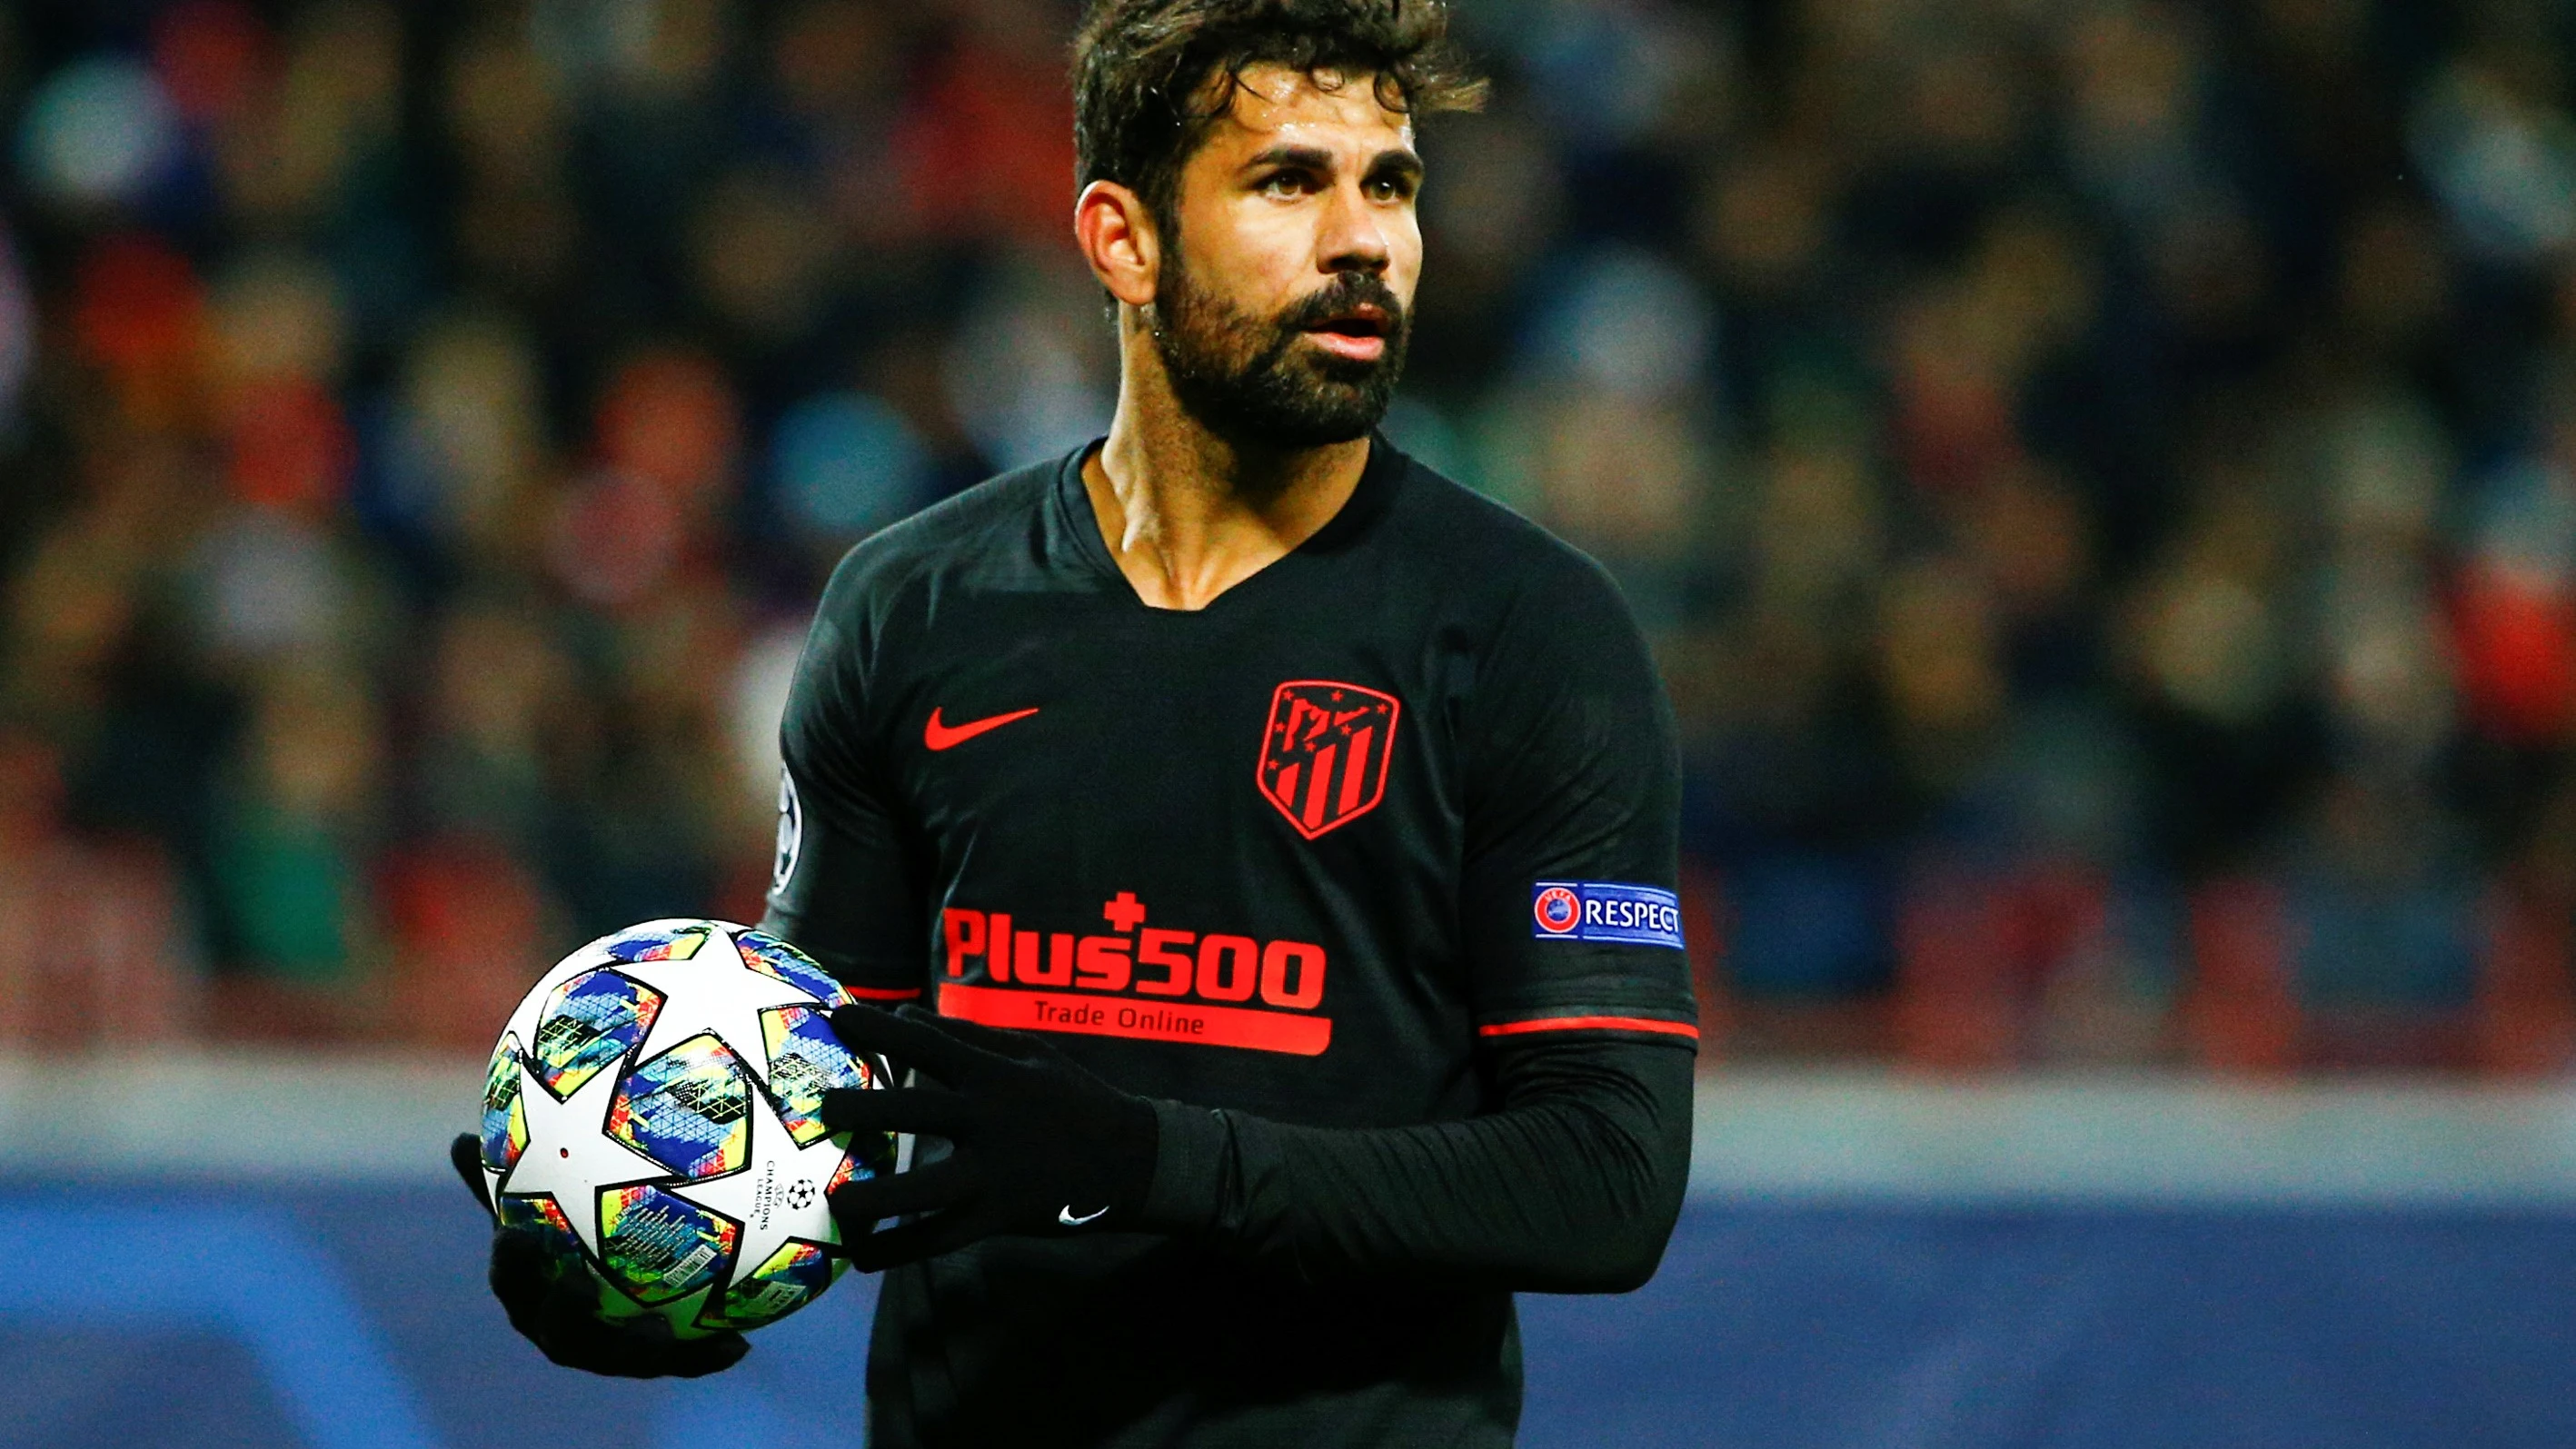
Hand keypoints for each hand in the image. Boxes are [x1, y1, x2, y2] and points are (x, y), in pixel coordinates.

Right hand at [447, 1133, 748, 1377]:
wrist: (616, 1288)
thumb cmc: (566, 1237)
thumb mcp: (543, 1204)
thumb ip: (508, 1179)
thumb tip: (457, 1139)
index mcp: (530, 1293)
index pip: (512, 1281)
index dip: (510, 1263)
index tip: (514, 1233)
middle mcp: (562, 1329)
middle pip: (558, 1329)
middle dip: (564, 1313)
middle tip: (580, 1286)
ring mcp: (608, 1352)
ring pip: (621, 1356)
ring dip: (640, 1347)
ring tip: (663, 1332)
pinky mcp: (653, 1361)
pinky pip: (679, 1362)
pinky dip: (704, 1357)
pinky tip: (739, 1347)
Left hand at [819, 1005, 1157, 1271]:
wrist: (1132, 1159)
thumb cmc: (1072, 1098)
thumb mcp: (1029, 1053)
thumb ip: (966, 1036)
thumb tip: (902, 1017)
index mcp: (996, 1074)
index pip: (929, 1044)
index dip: (879, 1029)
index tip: (835, 1018)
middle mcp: (991, 1120)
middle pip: (916, 1113)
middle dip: (864, 1110)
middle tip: (822, 1109)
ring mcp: (995, 1173)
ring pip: (926, 1190)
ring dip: (876, 1197)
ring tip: (834, 1202)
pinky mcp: (998, 1216)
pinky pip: (940, 1239)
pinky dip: (900, 1251)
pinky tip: (863, 1257)